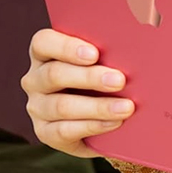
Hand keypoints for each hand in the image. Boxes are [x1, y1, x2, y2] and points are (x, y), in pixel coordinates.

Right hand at [21, 29, 135, 157]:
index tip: (95, 53)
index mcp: (45, 53)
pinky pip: (65, 130)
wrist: (100, 119)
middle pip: (54, 74)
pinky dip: (93, 126)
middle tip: (120, 80)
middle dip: (90, 77)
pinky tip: (114, 123)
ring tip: (126, 107)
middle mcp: (35, 79)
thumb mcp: (103, 61)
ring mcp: (37, 107)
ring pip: (61, 105)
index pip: (44, 42)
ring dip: (97, 107)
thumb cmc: (103, 78)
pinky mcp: (45, 132)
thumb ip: (109, 50)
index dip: (67, 47)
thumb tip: (136, 39)